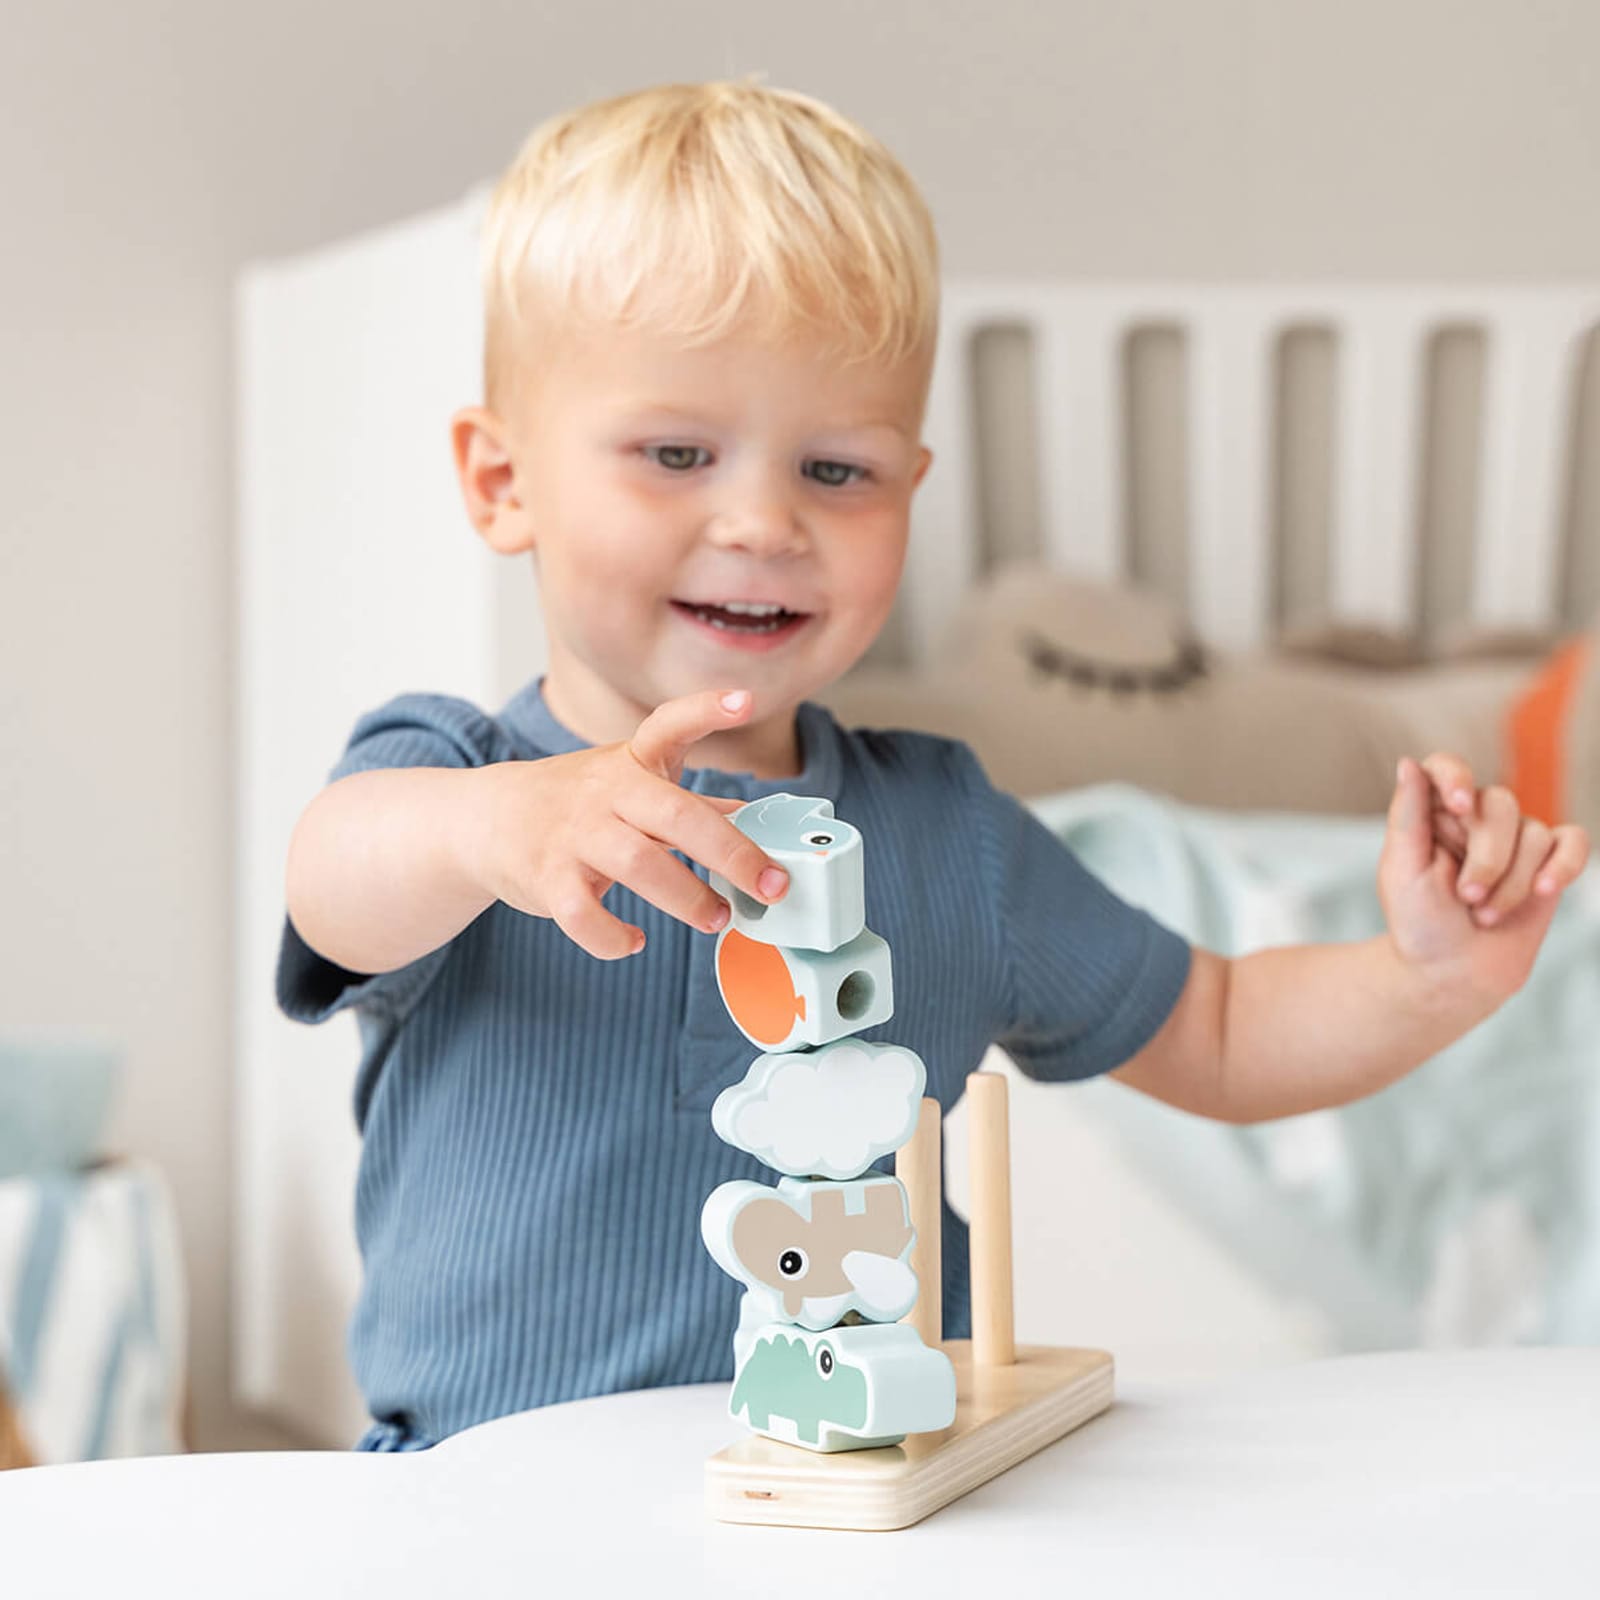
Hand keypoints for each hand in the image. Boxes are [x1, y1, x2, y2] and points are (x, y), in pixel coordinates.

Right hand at [464, 688, 788, 959]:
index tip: (744, 701)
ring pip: (637, 864)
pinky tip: (634, 941)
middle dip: (731, 853)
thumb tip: (756, 821)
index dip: (706, 710)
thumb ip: (692, 805)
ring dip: (687, 898)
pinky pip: (582, 914)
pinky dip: (613, 937)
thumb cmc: (579, 804)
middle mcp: (605, 790)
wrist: (487, 819)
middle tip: (772, 886)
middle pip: (675, 814)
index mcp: (631, 762)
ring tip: (718, 919)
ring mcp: (573, 833)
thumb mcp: (634, 787)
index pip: (669, 724)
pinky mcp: (545, 876)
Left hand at [1378, 753, 1589, 1004]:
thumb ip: (1408, 815)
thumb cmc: (1419, 923)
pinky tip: (1545, 889)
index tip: (1459, 804)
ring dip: (1511, 882)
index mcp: (1433, 814)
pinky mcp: (1548, 865)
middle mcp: (1475, 820)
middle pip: (1498, 804)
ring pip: (1535, 832)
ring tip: (1485, 915)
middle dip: (1487, 858)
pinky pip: (1573, 842)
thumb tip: (1408, 762)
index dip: (1457, 777)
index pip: (1447, 767)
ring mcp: (1516, 841)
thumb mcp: (1402, 870)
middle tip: (1467, 897)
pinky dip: (1564, 864)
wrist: (1452, 974)